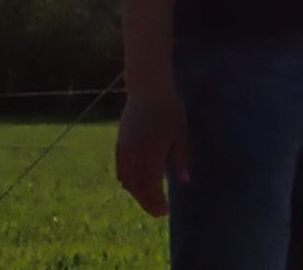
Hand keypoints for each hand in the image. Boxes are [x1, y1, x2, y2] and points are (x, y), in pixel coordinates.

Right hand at [114, 85, 191, 216]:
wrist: (147, 90)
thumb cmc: (170, 110)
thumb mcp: (181, 133)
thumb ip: (181, 159)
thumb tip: (183, 181)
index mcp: (152, 152)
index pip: (151, 186)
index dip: (157, 202)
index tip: (164, 212)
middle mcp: (135, 154)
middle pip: (136, 188)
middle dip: (146, 202)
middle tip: (157, 212)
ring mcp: (124, 150)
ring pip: (126, 181)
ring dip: (137, 193)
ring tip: (149, 199)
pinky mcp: (119, 145)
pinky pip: (121, 171)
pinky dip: (128, 182)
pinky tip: (137, 185)